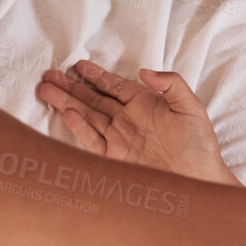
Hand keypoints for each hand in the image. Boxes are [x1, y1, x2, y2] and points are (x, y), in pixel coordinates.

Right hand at [35, 60, 236, 183]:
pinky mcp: (115, 158)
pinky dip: (80, 127)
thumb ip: (171, 84)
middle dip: (72, 87)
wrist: (199, 180)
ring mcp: (120, 139)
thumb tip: (144, 71)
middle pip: (94, 99)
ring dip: (68, 103)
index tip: (77, 64)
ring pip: (88, 116)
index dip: (96, 75)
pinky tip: (68, 114)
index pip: (115, 85)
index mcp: (146, 104)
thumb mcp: (191, 108)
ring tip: (46, 90)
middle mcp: (129, 120)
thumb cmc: (200, 144)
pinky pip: (93, 139)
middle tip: (49, 75)